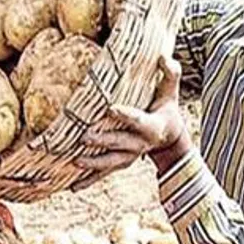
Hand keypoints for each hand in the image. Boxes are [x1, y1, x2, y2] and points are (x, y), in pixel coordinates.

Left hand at [77, 56, 188, 174]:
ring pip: (111, 162)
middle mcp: (140, 144)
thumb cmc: (166, 109)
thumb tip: (164, 56)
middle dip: (103, 141)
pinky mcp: (120, 163)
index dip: (126, 114)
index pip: (138, 119)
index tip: (110, 108)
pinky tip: (73, 187)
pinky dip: (89, 181)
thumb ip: (170, 74)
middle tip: (84, 137)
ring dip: (94, 163)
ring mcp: (129, 156)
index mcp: (152, 125)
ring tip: (75, 162)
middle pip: (120, 143)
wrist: (169, 138)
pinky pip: (104, 174)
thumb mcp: (171, 92)